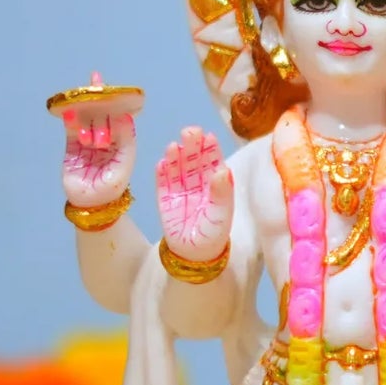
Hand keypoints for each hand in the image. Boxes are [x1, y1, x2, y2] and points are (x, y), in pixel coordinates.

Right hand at [61, 81, 135, 208]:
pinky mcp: (72, 148)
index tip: (117, 87)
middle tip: (96, 79)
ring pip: (86, 119)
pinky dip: (70, 119)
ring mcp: (87, 143)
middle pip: (101, 114)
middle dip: (99, 97)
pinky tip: (70, 109)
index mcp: (121, 143)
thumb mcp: (124, 163)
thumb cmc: (113, 186)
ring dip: (85, 105)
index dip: (118, 102)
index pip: (119, 118)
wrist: (92, 203)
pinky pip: (71, 130)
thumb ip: (126, 141)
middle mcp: (105, 140)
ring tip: (84, 91)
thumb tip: (124, 117)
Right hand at [156, 127, 233, 262]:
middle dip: (192, 144)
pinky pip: (162, 181)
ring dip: (176, 155)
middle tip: (190, 131)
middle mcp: (198, 183)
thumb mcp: (221, 213)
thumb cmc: (214, 233)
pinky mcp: (165, 197)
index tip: (208, 135)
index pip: (213, 161)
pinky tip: (162, 162)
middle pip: (194, 159)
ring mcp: (180, 189)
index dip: (210, 148)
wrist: (194, 253)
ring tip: (175, 145)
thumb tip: (223, 169)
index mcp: (216, 184)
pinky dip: (162, 172)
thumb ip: (222, 192)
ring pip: (178, 167)